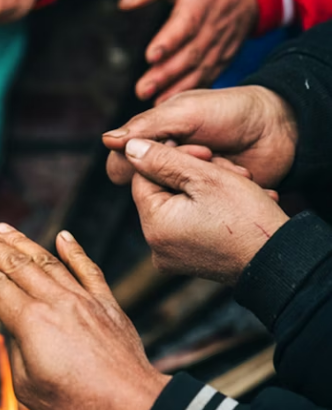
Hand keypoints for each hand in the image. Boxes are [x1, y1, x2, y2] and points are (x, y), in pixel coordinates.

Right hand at [0, 224, 169, 409]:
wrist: (132, 404)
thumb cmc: (77, 404)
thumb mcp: (28, 386)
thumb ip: (17, 349)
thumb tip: (17, 328)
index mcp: (31, 323)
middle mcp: (56, 302)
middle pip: (16, 266)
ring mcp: (83, 299)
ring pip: (47, 261)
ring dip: (22, 242)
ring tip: (2, 228)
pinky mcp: (107, 304)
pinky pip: (88, 270)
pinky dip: (75, 251)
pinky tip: (64, 236)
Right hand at [104, 86, 298, 187]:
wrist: (280, 127)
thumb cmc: (231, 110)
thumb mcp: (186, 112)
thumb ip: (147, 126)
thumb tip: (107, 141)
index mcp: (152, 138)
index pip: (124, 161)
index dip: (142, 163)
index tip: (171, 153)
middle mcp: (165, 162)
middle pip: (149, 183)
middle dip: (178, 173)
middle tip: (208, 154)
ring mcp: (186, 183)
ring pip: (176, 199)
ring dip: (202, 184)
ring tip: (230, 166)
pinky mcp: (208, 200)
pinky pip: (201, 209)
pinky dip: (220, 197)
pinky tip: (242, 180)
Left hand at [120, 0, 257, 102]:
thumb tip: (124, 3)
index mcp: (201, 0)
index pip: (186, 23)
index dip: (169, 40)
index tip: (150, 56)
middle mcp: (214, 24)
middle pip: (190, 52)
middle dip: (166, 74)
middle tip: (142, 90)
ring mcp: (221, 43)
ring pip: (200, 68)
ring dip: (177, 87)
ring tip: (154, 102)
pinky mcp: (225, 56)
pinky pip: (209, 75)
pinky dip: (192, 90)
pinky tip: (172, 102)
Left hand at [124, 138, 289, 283]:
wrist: (279, 261)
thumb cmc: (246, 218)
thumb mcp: (204, 177)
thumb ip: (163, 160)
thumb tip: (129, 148)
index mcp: (153, 226)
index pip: (144, 177)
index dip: (170, 157)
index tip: (201, 151)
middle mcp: (156, 247)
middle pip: (164, 192)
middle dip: (196, 174)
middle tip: (230, 169)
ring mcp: (172, 257)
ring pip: (182, 206)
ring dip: (210, 189)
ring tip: (242, 184)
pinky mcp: (190, 261)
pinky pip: (193, 224)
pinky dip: (214, 210)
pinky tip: (240, 203)